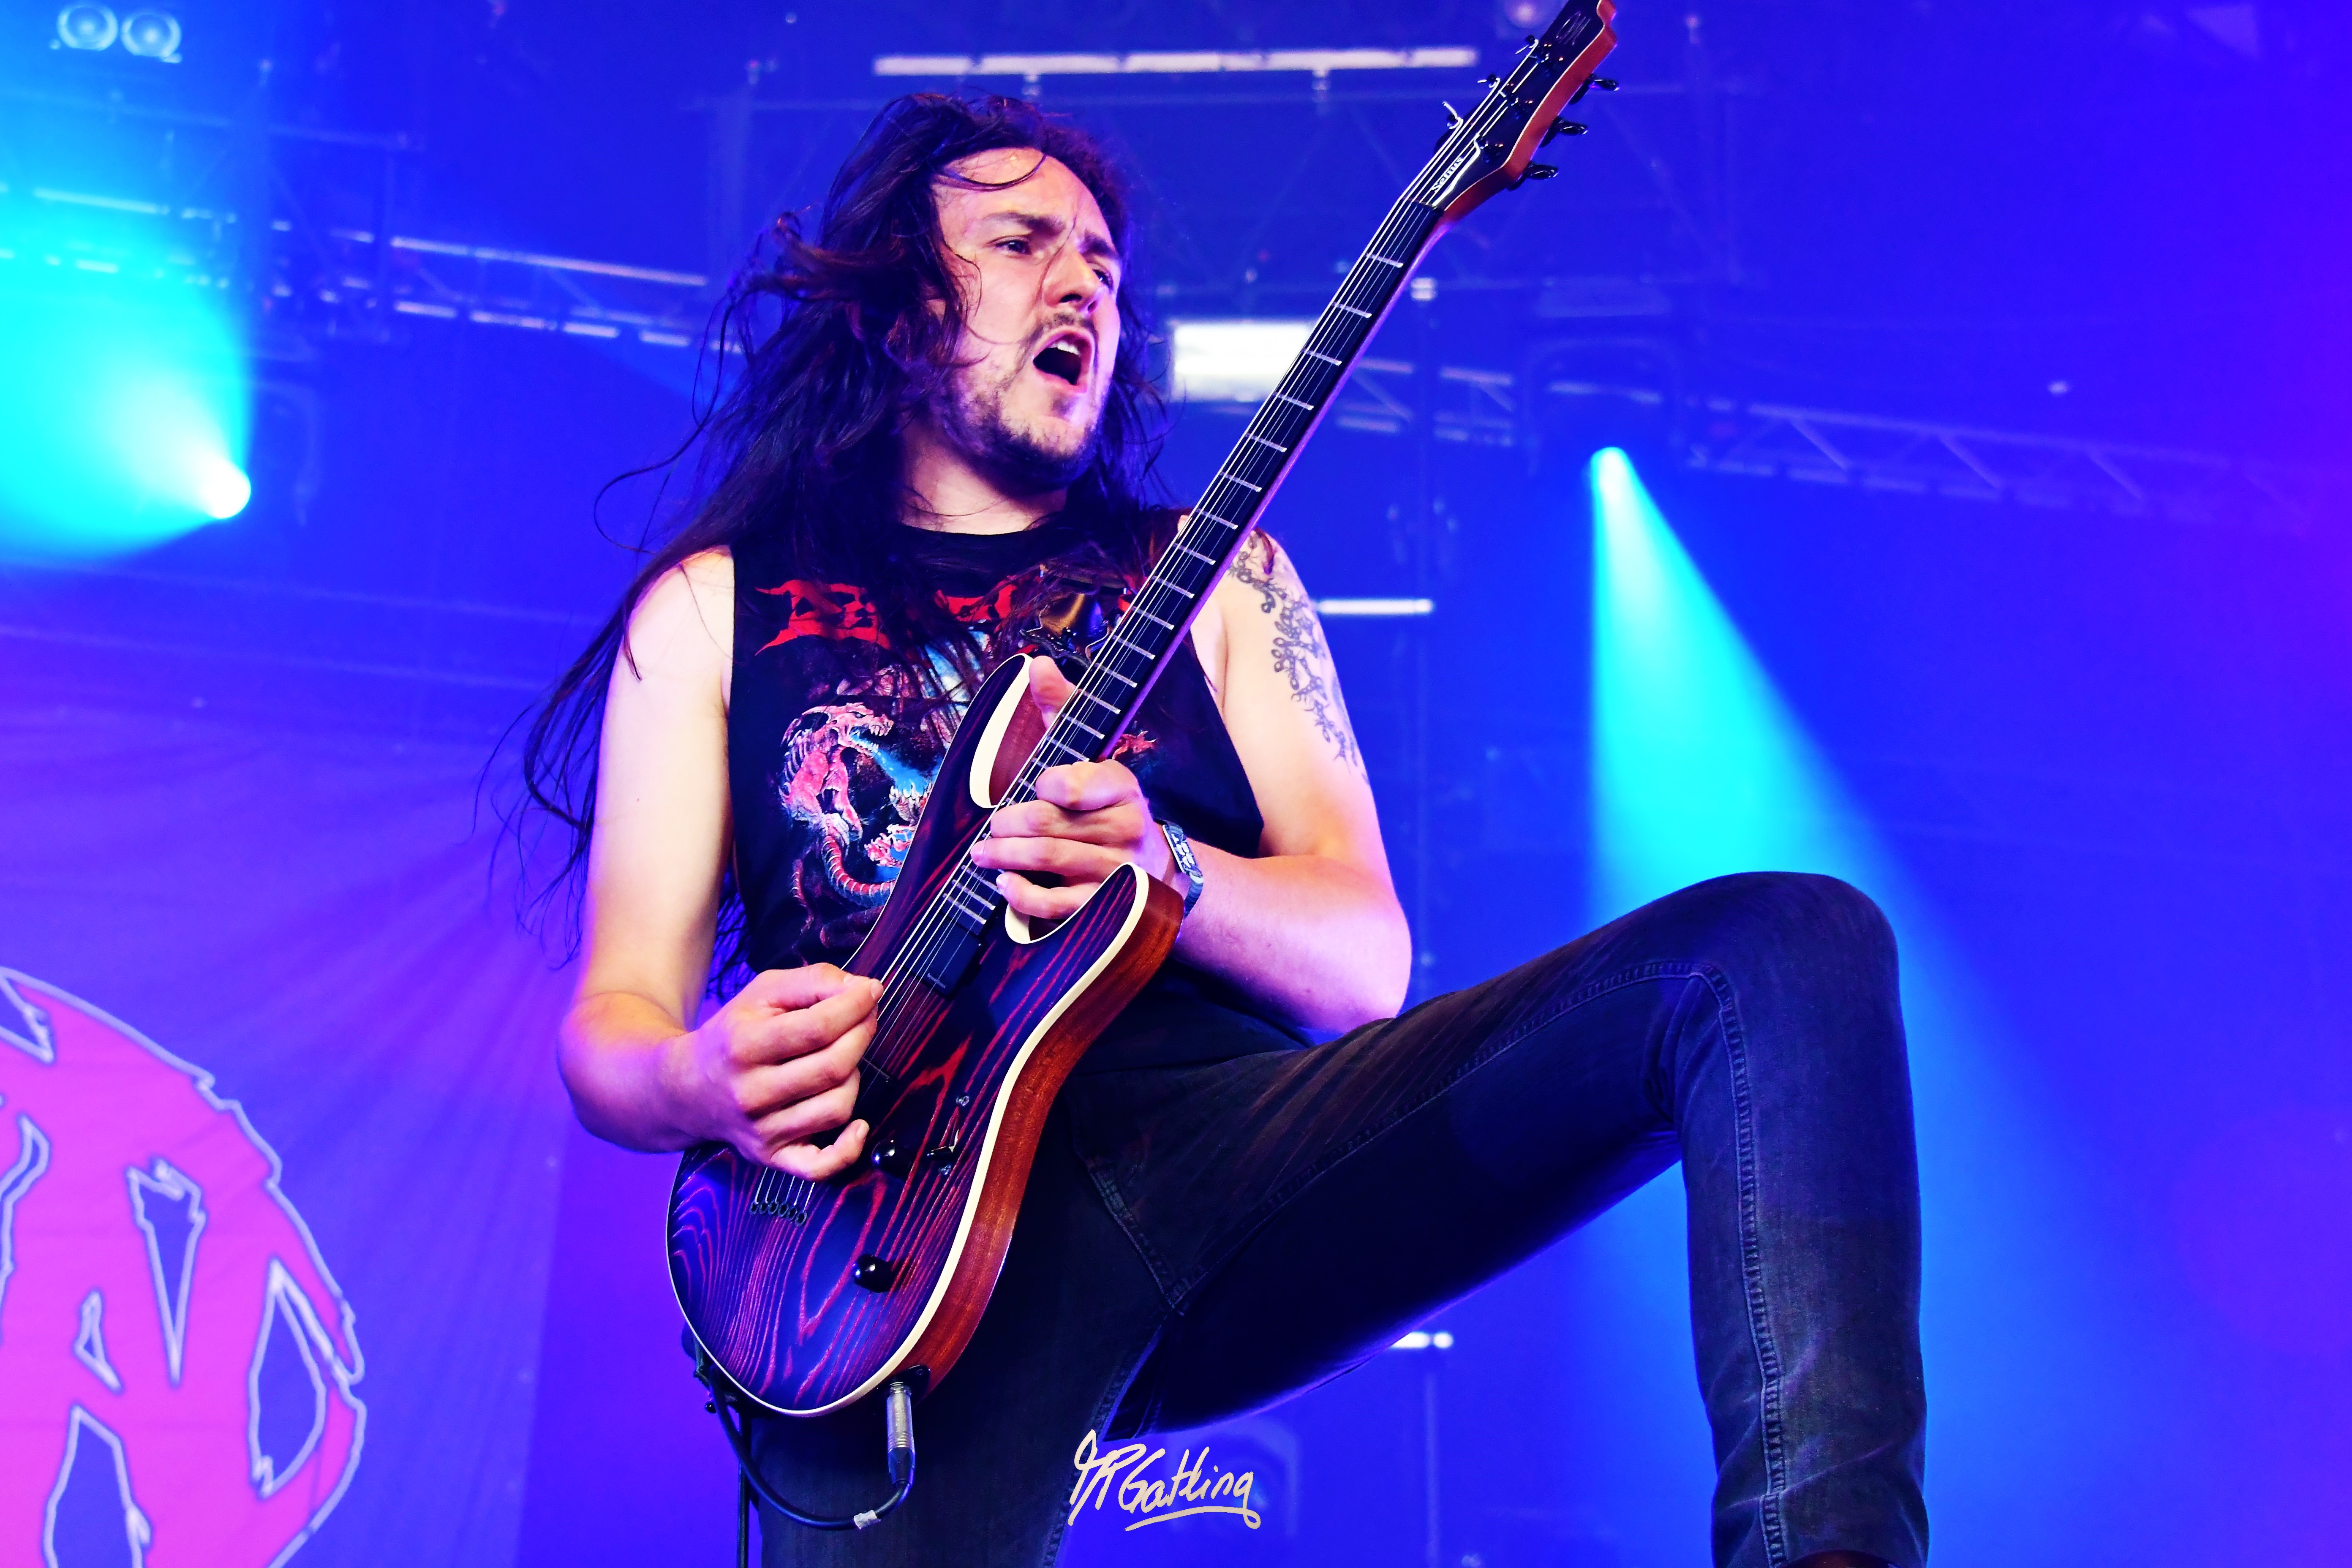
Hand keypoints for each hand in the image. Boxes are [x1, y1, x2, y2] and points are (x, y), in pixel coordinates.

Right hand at [671, 964, 878, 1176]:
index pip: (818, 1027)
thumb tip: (865, 989)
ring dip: (854, 1077)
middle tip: (865, 1019)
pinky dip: (849, 1149)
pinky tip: (859, 1125)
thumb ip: (814, 981)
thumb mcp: (763, 993)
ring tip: (841, 1060)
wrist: (687, 1088)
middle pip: (833, 1067)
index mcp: (744, 1045)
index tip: (870, 992)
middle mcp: (751, 1092)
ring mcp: (761, 1130)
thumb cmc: (735, 1034)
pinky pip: (820, 1167)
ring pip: (836, 1107)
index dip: (856, 1007)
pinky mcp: (770, 1156)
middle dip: (862, 1036)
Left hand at [969, 656, 1175, 922]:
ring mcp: (1116, 870)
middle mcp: (1126, 828)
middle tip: (992, 823)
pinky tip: (1005, 883)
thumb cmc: (1104, 804)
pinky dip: (1023, 895)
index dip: (1055, 784)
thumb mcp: (1090, 754)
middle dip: (1011, 822)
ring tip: (983, 852)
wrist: (1152, 867)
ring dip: (1006, 855)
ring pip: (1050, 859)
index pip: (1087, 781)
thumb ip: (1064, 709)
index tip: (1038, 784)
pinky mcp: (1105, 908)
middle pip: (1053, 823)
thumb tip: (1039, 664)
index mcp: (1123, 786)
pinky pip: (1058, 905)